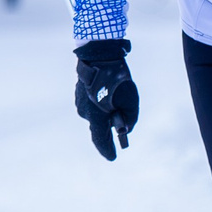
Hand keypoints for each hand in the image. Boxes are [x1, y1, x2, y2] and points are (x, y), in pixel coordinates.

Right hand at [73, 39, 138, 160]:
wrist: (98, 54)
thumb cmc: (116, 79)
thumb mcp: (131, 101)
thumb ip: (130, 119)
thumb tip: (125, 128)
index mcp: (96, 117)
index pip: (100, 140)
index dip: (107, 150)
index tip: (113, 157)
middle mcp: (85, 112)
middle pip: (100, 125)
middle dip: (111, 124)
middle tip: (121, 124)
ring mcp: (80, 101)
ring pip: (97, 112)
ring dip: (106, 110)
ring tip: (117, 100)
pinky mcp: (80, 92)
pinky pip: (93, 102)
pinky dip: (101, 101)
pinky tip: (109, 92)